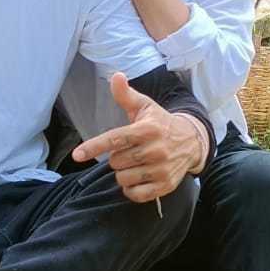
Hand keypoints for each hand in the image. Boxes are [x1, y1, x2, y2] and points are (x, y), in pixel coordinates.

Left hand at [71, 72, 204, 201]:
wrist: (192, 141)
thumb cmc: (160, 123)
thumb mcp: (145, 106)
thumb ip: (126, 95)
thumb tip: (116, 76)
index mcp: (147, 129)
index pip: (115, 139)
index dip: (94, 147)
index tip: (77, 155)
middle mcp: (155, 150)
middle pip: (116, 162)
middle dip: (117, 158)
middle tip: (129, 151)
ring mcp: (161, 169)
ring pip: (123, 179)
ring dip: (123, 174)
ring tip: (135, 164)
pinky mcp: (165, 185)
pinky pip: (136, 194)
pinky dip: (131, 189)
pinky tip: (138, 179)